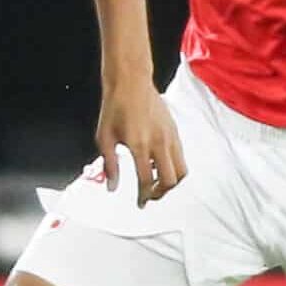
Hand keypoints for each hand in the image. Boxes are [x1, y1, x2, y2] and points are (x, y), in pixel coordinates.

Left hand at [95, 77, 187, 206]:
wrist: (130, 82)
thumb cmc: (116, 106)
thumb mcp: (104, 137)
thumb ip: (110, 165)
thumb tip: (112, 186)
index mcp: (140, 145)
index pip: (146, 181)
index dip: (144, 196)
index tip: (141, 203)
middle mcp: (159, 142)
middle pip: (171, 180)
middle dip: (161, 193)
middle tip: (151, 195)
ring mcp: (170, 136)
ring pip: (181, 169)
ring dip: (171, 181)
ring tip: (157, 183)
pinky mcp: (175, 130)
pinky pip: (181, 156)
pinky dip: (173, 166)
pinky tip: (159, 164)